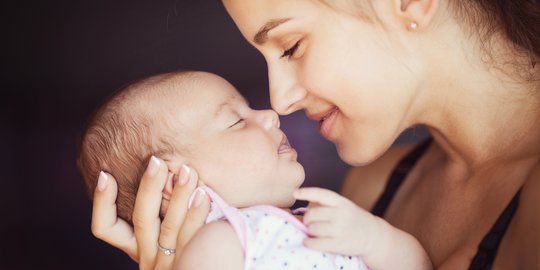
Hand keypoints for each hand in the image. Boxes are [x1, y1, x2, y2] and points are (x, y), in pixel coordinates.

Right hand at [90, 156, 210, 269]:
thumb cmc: (186, 245)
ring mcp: (168, 264)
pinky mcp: (189, 265)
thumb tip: (152, 162)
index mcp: (136, 246)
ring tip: (187, 171)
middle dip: (148, 187)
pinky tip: (205, 195)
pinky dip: (196, 216)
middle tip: (156, 161)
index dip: (102, 202)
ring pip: (169, 228)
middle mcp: (147, 257)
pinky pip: (192, 240)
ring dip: (178, 196)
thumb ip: (159, 205)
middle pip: (141, 221)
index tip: (105, 174)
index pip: (105, 228)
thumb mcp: (164, 229)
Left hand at [294, 187, 385, 256]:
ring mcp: (340, 229)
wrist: (373, 236)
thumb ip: (325, 203)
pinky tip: (309, 241)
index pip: (321, 194)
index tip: (295, 192)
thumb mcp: (343, 206)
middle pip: (312, 214)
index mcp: (341, 202)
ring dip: (309, 231)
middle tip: (310, 223)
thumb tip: (307, 204)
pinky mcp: (338, 244)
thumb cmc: (352, 219)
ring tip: (314, 232)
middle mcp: (341, 214)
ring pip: (312, 229)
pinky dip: (308, 242)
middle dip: (307, 219)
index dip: (306, 192)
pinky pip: (314, 243)